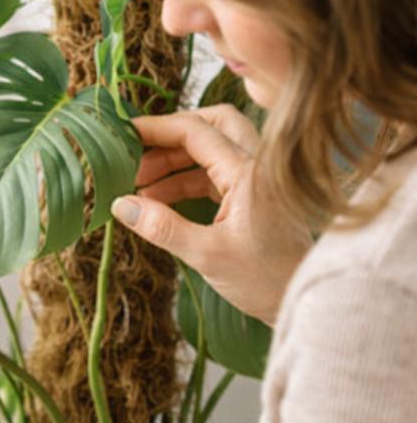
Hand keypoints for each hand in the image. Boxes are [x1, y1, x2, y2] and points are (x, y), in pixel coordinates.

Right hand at [111, 104, 312, 325]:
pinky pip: (215, 173)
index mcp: (249, 173)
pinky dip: (186, 179)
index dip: (157, 129)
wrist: (302, 297)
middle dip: (171, 134)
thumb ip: (162, 227)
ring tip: (140, 183)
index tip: (125, 133)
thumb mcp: (206, 255)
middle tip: (137, 153)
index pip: (197, 131)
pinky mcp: (252, 196)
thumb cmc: (264, 280)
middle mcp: (257, 166)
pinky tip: (159, 199)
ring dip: (175, 159)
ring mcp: (256, 179)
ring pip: (213, 148)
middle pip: (212, 124)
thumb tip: (121, 205)